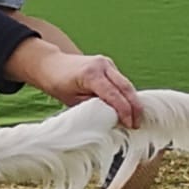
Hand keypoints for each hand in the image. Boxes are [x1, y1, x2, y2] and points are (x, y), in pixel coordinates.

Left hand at [5, 38, 141, 127]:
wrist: (50, 65)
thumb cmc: (58, 83)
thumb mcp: (73, 100)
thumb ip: (93, 106)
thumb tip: (112, 117)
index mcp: (91, 74)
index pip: (113, 94)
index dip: (124, 111)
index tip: (130, 124)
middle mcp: (102, 65)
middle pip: (126, 87)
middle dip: (135, 107)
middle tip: (137, 124)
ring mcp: (106, 63)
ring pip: (126, 84)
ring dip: (133, 101)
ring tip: (135, 119)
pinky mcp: (108, 65)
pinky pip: (121, 81)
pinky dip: (126, 94)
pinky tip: (129, 107)